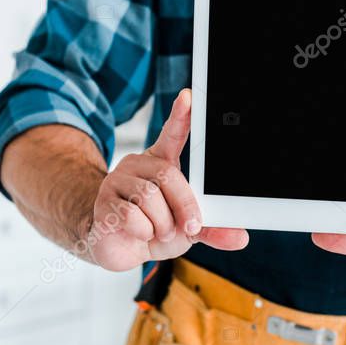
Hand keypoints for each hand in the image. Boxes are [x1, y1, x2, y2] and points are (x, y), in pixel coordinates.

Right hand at [86, 89, 248, 270]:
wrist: (120, 247)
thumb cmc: (156, 228)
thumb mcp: (188, 229)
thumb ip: (212, 229)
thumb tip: (241, 238)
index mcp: (162, 162)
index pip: (172, 134)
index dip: (181, 116)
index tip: (188, 97)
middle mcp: (139, 165)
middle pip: (168, 175)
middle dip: (184, 206)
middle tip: (189, 226)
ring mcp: (118, 180)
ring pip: (149, 197)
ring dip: (162, 224)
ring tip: (158, 231)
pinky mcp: (104, 201)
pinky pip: (131, 215)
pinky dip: (143, 231)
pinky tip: (139, 233)